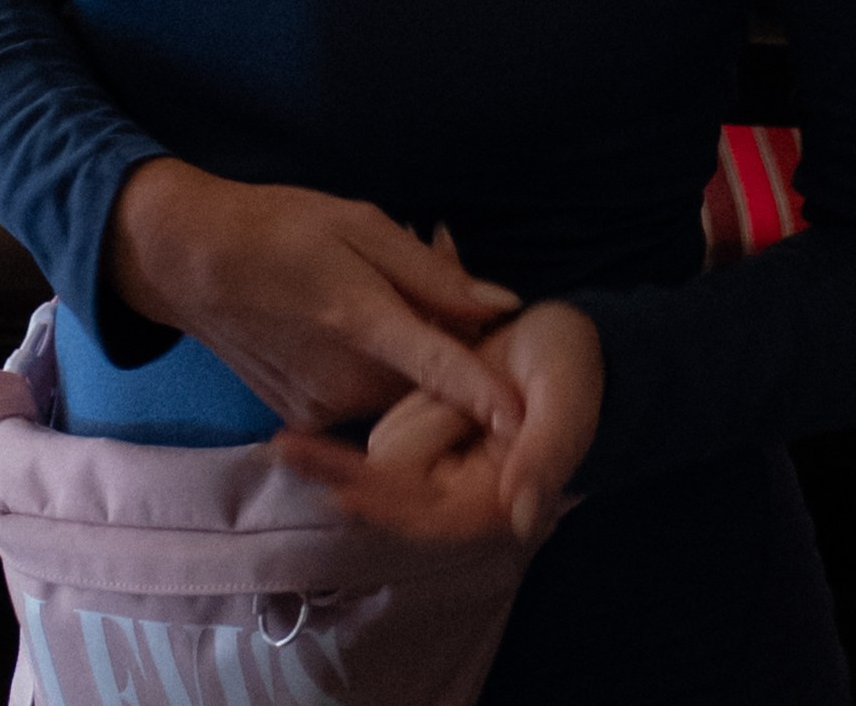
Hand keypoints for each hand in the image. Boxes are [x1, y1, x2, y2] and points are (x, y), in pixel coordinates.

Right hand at [106, 159, 522, 439]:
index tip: (525, 423)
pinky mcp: (309, 417)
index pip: (439, 365)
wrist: (192, 262)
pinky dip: (370, 368)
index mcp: (363, 317)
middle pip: (425, 376)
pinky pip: (364, 397)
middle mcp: (347, 375)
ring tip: (368, 294)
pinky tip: (338, 323)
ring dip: (405, 354)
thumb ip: (431, 271)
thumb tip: (500, 304)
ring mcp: (325, 405)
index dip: (483, 394)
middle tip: (427, 274)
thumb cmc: (280, 225)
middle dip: (443, 338)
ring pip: (396, 388)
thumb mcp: (358, 222)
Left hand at [275, 299, 602, 551]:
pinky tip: (318, 431)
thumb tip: (520, 517)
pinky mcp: (428, 442)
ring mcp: (443, 467)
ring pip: (384, 467)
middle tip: (286, 450)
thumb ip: (545, 453)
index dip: (386, 503)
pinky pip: (384, 448)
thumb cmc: (570, 364)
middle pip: (393, 498)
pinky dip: (351, 446)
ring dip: (351, 455)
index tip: (339, 491)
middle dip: (344, 479)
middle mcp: (464, 493)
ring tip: (302, 439)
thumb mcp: (565, 397)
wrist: (563, 338)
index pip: (432, 513)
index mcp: (497, 495)